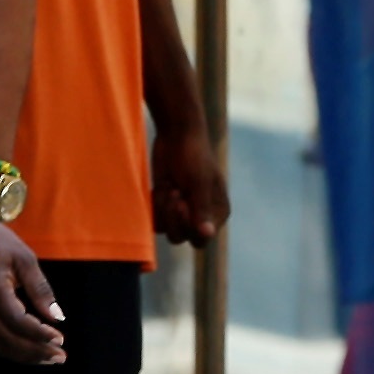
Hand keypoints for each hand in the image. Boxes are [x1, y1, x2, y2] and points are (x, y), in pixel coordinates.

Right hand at [0, 225, 66, 364]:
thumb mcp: (24, 259)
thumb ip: (40, 289)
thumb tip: (58, 317)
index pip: (18, 321)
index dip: (40, 334)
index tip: (61, 338)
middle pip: (8, 340)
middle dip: (36, 352)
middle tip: (61, 356)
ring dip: (25, 355)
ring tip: (50, 357)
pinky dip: (11, 349)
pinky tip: (29, 350)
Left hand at [154, 113, 228, 245]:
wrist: (176, 133)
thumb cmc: (193, 155)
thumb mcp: (198, 182)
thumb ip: (202, 210)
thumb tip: (207, 234)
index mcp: (218, 212)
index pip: (202, 239)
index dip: (188, 226)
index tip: (182, 203)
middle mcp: (202, 216)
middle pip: (183, 238)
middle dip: (174, 218)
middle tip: (174, 192)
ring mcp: (183, 211)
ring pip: (167, 231)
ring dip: (164, 211)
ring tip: (169, 187)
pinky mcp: (167, 205)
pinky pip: (156, 221)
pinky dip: (155, 207)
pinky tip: (160, 189)